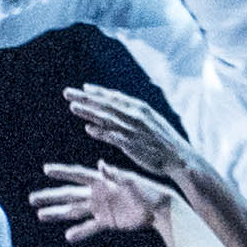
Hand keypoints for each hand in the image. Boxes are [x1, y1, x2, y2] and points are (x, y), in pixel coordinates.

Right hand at [30, 160, 170, 241]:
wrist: (161, 208)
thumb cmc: (148, 190)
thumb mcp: (132, 181)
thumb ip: (115, 174)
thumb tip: (101, 164)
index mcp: (102, 181)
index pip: (78, 175)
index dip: (62, 172)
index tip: (46, 169)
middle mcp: (98, 193)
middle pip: (69, 194)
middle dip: (50, 196)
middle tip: (32, 199)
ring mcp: (101, 208)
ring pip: (74, 211)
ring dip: (58, 213)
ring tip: (40, 215)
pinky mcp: (108, 221)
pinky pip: (90, 227)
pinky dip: (80, 232)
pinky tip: (68, 236)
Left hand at [64, 83, 202, 188]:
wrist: (179, 157)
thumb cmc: (163, 141)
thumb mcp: (150, 121)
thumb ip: (133, 115)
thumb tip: (118, 111)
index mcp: (140, 108)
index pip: (115, 97)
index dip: (98, 92)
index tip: (84, 88)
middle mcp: (136, 115)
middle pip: (105, 104)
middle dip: (85, 98)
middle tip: (67, 93)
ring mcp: (134, 129)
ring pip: (106, 117)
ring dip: (89, 111)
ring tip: (72, 107)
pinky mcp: (133, 144)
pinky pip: (114, 136)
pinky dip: (102, 132)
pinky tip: (89, 129)